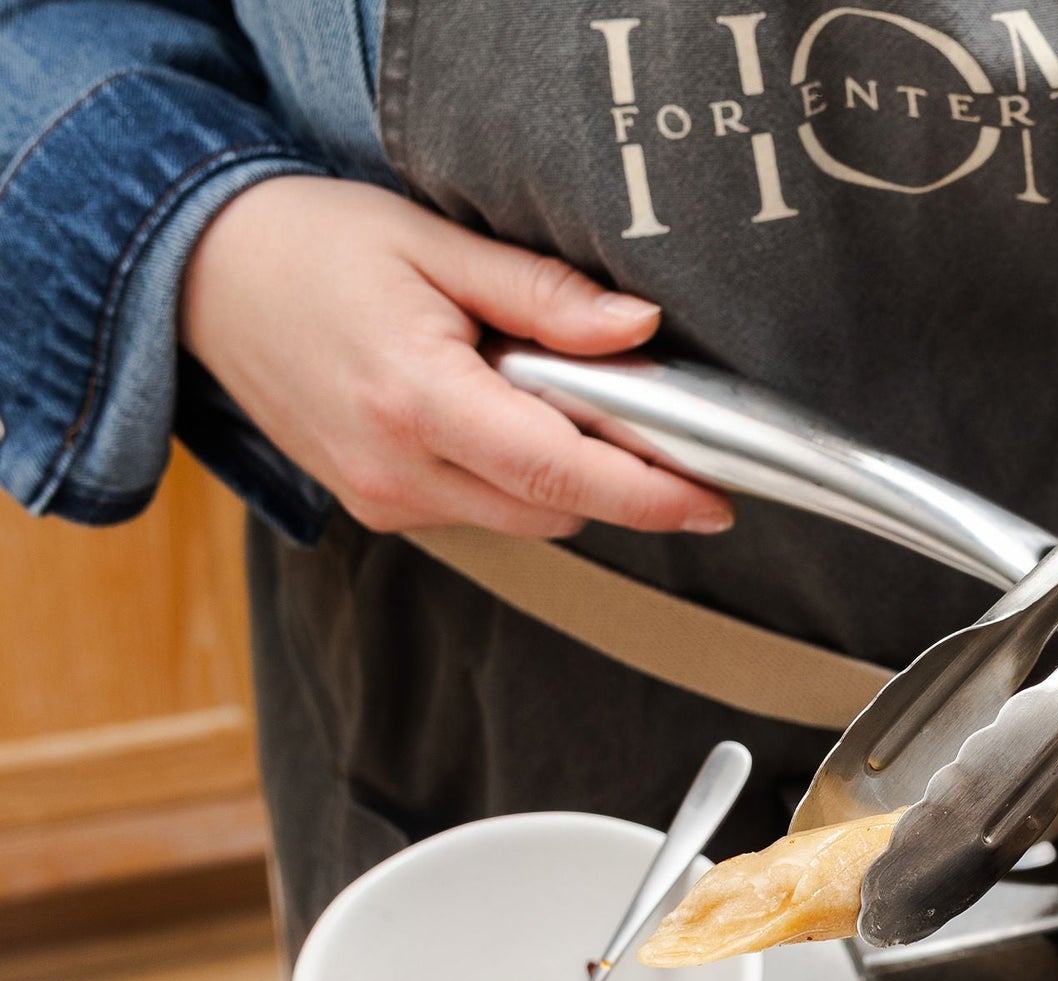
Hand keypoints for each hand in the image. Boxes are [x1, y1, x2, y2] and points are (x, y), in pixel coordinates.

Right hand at [180, 176, 732, 538]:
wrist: (201, 275)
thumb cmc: (312, 246)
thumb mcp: (435, 245)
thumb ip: (544, 296)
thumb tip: (638, 330)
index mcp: (418, 401)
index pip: (562, 471)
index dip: (650, 493)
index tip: (713, 500)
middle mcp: (398, 471)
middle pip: (557, 506)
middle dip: (614, 471)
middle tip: (631, 404)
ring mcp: (384, 500)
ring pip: (525, 515)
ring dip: (560, 472)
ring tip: (533, 388)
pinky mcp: (378, 508)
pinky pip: (483, 509)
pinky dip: (513, 474)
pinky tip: (491, 411)